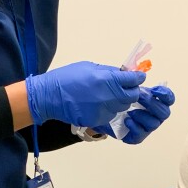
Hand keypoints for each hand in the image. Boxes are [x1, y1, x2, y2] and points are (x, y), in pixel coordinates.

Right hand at [26, 62, 144, 127]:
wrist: (49, 96)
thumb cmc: (67, 77)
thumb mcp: (89, 67)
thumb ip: (109, 71)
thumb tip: (123, 73)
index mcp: (106, 80)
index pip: (132, 80)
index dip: (137, 77)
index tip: (138, 76)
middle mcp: (108, 97)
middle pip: (131, 96)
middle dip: (131, 90)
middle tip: (126, 86)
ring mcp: (103, 110)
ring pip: (122, 107)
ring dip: (120, 100)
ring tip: (109, 95)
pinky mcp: (97, 120)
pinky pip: (111, 115)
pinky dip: (109, 109)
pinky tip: (99, 103)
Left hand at [93, 85, 174, 143]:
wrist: (100, 110)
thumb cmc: (115, 96)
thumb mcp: (121, 83)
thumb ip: (131, 79)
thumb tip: (140, 75)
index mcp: (153, 100)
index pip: (168, 99)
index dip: (166, 95)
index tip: (155, 90)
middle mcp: (152, 114)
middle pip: (164, 112)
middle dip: (152, 104)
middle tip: (139, 97)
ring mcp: (145, 126)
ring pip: (154, 124)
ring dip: (143, 115)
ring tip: (130, 110)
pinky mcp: (135, 136)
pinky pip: (140, 135)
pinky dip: (134, 127)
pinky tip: (126, 120)